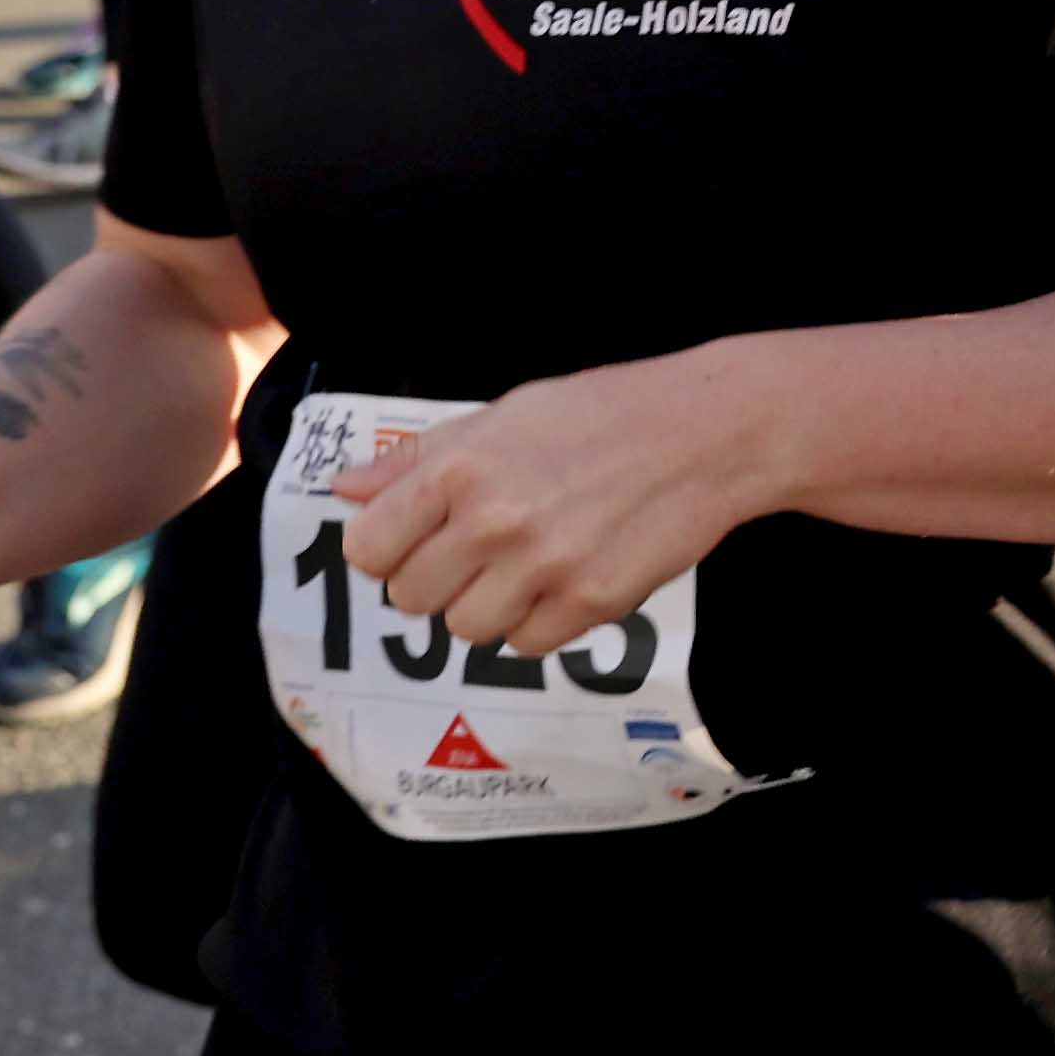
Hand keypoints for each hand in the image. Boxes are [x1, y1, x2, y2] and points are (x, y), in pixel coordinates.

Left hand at [335, 363, 750, 661]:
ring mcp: (544, 568)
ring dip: (487, 605)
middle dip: (437, 579)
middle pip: (411, 598)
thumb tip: (345, 489)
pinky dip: (539, 621)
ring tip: (526, 565)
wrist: (708, 430)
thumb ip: (420, 457)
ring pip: (466, 630)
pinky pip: (528, 644)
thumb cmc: (603, 411)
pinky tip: (566, 578)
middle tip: (480, 550)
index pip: (369, 548)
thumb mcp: (504, 413)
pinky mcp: (592, 603)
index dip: (386, 548)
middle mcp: (494, 522)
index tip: (415, 538)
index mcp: (461, 468)